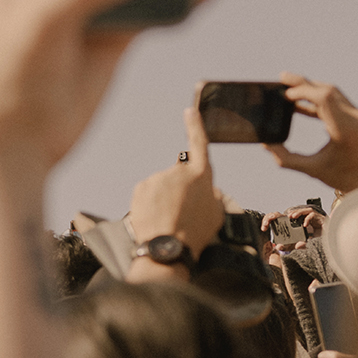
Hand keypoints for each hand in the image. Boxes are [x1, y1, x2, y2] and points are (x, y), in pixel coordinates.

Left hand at [126, 104, 225, 270]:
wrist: (168, 247)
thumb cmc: (196, 233)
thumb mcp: (216, 213)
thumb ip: (212, 195)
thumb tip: (206, 190)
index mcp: (201, 175)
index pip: (199, 142)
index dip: (195, 125)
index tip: (189, 110)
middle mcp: (178, 171)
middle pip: (179, 176)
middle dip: (180, 190)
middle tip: (182, 213)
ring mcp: (158, 178)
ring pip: (162, 186)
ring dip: (164, 199)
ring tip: (169, 219)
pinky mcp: (141, 186)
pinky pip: (148, 193)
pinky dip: (150, 204)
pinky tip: (156, 218)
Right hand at [266, 75, 357, 193]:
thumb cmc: (349, 178)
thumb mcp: (314, 170)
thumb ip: (288, 159)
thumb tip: (268, 146)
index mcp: (344, 128)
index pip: (324, 96)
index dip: (303, 91)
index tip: (286, 96)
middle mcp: (354, 117)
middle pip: (328, 89)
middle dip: (304, 83)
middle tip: (282, 78)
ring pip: (333, 93)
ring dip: (312, 89)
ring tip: (290, 92)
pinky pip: (338, 102)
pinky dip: (320, 99)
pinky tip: (304, 107)